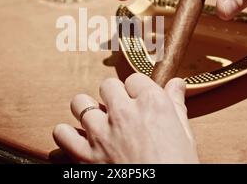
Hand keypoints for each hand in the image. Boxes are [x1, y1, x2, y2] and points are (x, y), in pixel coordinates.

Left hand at [53, 73, 198, 163]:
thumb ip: (176, 105)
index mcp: (152, 104)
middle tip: (120, 112)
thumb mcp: (184, 136)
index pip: (134, 79)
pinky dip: (66, 135)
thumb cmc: (177, 167)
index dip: (136, 90)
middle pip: (107, 86)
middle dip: (112, 96)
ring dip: (87, 111)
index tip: (138, 100)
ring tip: (97, 122)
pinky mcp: (86, 156)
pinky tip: (78, 139)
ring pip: (80, 103)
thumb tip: (177, 84)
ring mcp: (101, 134)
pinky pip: (62, 133)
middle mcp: (124, 113)